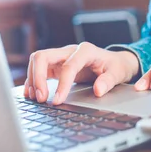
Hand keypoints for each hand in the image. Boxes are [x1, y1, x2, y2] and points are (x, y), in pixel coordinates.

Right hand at [24, 42, 139, 104]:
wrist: (115, 61)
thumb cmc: (115, 66)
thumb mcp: (117, 73)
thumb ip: (108, 81)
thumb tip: (98, 90)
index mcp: (86, 51)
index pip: (68, 66)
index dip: (61, 84)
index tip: (58, 101)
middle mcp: (70, 51)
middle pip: (43, 56)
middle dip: (37, 77)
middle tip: (41, 98)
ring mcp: (61, 56)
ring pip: (37, 61)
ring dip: (33, 79)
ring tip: (36, 98)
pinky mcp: (56, 64)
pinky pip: (39, 68)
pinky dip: (33, 80)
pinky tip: (33, 93)